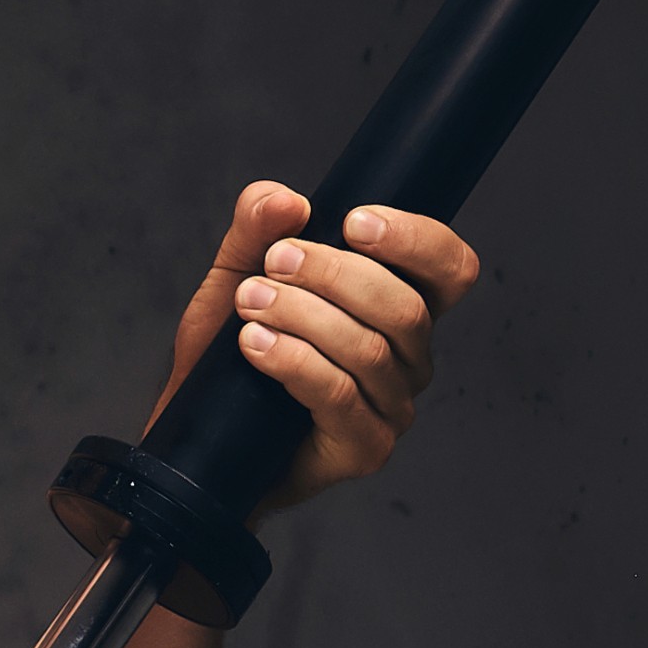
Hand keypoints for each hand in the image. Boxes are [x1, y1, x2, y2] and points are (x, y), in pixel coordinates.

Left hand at [153, 180, 482, 510]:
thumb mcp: (233, 281)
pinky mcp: (364, 448)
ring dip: (303, 316)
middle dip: (332, 274)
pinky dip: (294, 361)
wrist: (197, 442)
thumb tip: (285, 199)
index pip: (450, 269)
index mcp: (400, 309)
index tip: (353, 221)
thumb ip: (254, 233)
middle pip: (403, 307)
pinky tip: (254, 346)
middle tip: (272, 264)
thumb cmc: (226, 362)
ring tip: (249, 304)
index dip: (416, 240)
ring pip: (369, 349)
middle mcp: (409, 358)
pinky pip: (340, 395)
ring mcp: (392, 407)